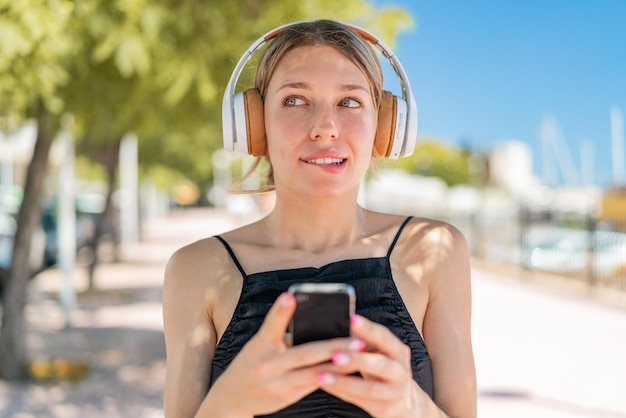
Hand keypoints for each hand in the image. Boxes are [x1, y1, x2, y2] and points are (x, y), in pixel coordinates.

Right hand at [203, 292, 361, 416]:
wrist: (231, 397)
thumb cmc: (251, 363)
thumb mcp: (259, 344)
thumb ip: (281, 332)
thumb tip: (316, 321)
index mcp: (260, 344)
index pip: (271, 324)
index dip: (280, 310)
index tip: (290, 296)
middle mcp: (267, 364)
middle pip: (304, 353)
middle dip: (333, 347)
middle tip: (357, 340)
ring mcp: (277, 383)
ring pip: (313, 373)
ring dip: (338, 365)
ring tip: (359, 357)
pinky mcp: (285, 397)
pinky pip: (312, 385)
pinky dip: (330, 377)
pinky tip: (348, 372)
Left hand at [316, 314, 427, 417]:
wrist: (400, 398)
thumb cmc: (380, 366)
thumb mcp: (377, 351)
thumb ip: (362, 340)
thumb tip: (337, 321)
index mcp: (398, 351)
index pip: (384, 337)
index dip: (369, 329)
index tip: (351, 319)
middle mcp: (401, 371)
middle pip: (381, 364)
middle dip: (357, 359)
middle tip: (335, 355)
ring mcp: (394, 391)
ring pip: (370, 389)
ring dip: (344, 382)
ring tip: (321, 375)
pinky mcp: (384, 407)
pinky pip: (360, 401)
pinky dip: (341, 392)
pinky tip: (324, 385)